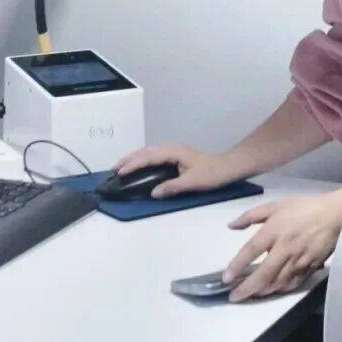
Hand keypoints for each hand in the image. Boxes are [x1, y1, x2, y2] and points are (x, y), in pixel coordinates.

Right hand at [113, 144, 242, 198]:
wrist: (228, 167)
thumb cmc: (213, 174)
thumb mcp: (193, 182)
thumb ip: (172, 187)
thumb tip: (153, 192)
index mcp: (173, 152)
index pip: (148, 157)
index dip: (133, 164)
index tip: (120, 172)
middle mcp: (171, 148)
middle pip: (145, 151)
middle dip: (128, 159)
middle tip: (113, 169)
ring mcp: (173, 151)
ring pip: (148, 152)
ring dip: (134, 158)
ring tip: (121, 167)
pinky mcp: (175, 155)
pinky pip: (153, 155)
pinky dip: (142, 159)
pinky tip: (139, 165)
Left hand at [223, 185, 341, 302]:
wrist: (335, 216)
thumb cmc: (303, 208)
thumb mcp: (274, 206)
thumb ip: (250, 216)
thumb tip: (231, 226)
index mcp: (274, 231)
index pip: (251, 251)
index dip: (237, 266)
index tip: (226, 278)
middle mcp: (285, 249)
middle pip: (264, 274)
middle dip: (247, 289)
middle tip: (234, 297)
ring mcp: (299, 260)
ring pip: (278, 283)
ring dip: (262, 292)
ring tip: (249, 296)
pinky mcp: (310, 268)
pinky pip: (293, 284)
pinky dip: (280, 290)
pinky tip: (271, 291)